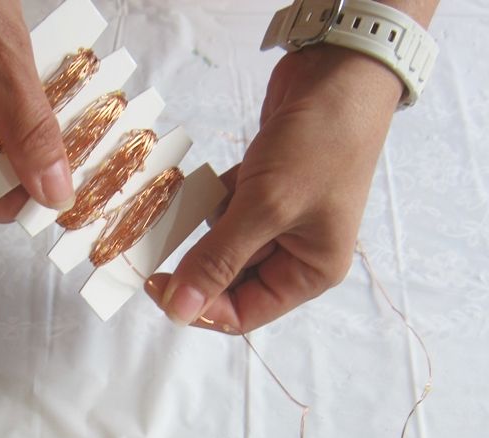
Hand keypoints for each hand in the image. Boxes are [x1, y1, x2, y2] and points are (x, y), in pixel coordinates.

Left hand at [144, 45, 403, 333]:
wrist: (341, 69)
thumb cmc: (318, 144)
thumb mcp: (265, 208)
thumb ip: (218, 261)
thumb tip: (180, 312)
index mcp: (308, 273)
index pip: (244, 314)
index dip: (200, 308)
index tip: (159, 288)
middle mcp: (294, 254)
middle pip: (229, 283)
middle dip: (194, 270)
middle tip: (150, 258)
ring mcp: (278, 221)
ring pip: (221, 246)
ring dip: (195, 236)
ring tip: (165, 222)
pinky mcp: (262, 190)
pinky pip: (222, 213)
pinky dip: (204, 205)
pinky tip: (189, 192)